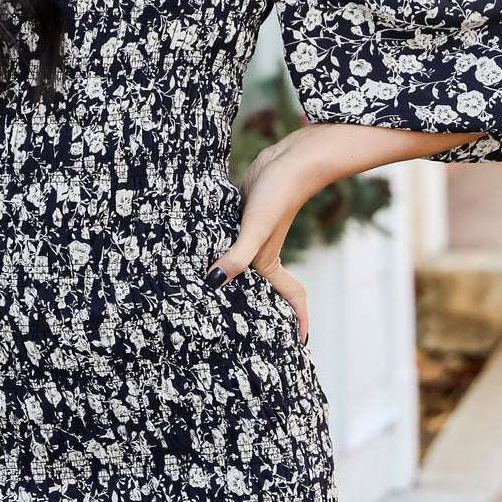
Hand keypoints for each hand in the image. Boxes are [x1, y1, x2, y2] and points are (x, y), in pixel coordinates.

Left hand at [205, 133, 313, 343]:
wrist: (290, 157)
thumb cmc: (280, 194)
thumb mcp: (256, 229)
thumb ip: (237, 257)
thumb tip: (213, 284)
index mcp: (270, 262)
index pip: (291, 297)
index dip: (297, 321)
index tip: (300, 344)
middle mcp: (262, 252)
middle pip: (263, 286)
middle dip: (262, 308)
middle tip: (248, 333)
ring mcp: (252, 234)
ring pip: (242, 263)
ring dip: (236, 278)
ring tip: (218, 298)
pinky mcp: (242, 215)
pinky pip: (230, 240)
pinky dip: (221, 250)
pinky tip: (201, 252)